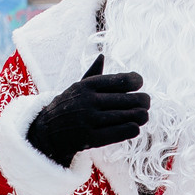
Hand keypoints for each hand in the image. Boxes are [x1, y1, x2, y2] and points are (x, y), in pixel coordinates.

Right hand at [27, 56, 148, 166]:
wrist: (47, 131)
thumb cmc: (68, 106)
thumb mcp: (77, 87)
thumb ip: (93, 73)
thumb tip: (102, 56)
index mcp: (88, 85)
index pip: (122, 80)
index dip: (136, 81)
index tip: (139, 84)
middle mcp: (89, 100)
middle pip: (130, 99)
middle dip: (144, 101)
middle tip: (146, 103)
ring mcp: (90, 120)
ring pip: (130, 116)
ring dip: (141, 116)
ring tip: (143, 115)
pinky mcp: (91, 138)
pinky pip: (122, 132)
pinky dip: (133, 129)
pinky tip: (134, 127)